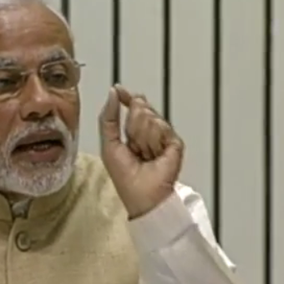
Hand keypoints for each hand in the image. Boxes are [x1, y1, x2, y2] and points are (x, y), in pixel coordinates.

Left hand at [98, 85, 183, 218]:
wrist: (142, 194)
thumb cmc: (124, 176)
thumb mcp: (109, 143)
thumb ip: (108, 118)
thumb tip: (113, 93)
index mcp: (134, 133)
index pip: (133, 108)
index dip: (126, 98)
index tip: (118, 89)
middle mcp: (150, 132)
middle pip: (140, 109)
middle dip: (132, 125)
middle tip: (134, 146)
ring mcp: (163, 137)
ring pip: (149, 116)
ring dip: (141, 136)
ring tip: (143, 154)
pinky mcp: (175, 143)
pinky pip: (161, 127)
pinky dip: (152, 139)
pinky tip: (153, 153)